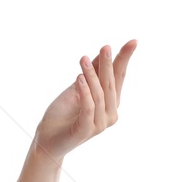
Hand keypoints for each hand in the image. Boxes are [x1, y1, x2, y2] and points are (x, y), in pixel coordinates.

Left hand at [33, 40, 135, 162]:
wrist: (47, 139)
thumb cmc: (63, 114)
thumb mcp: (77, 88)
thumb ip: (91, 74)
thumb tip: (102, 53)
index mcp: (110, 102)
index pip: (119, 77)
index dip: (125, 60)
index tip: (133, 41)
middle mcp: (109, 114)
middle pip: (111, 84)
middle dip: (109, 64)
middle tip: (105, 47)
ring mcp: (99, 124)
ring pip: (99, 95)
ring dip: (91, 75)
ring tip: (83, 59)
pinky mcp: (86, 131)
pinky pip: (88, 108)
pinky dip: (84, 93)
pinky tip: (79, 78)